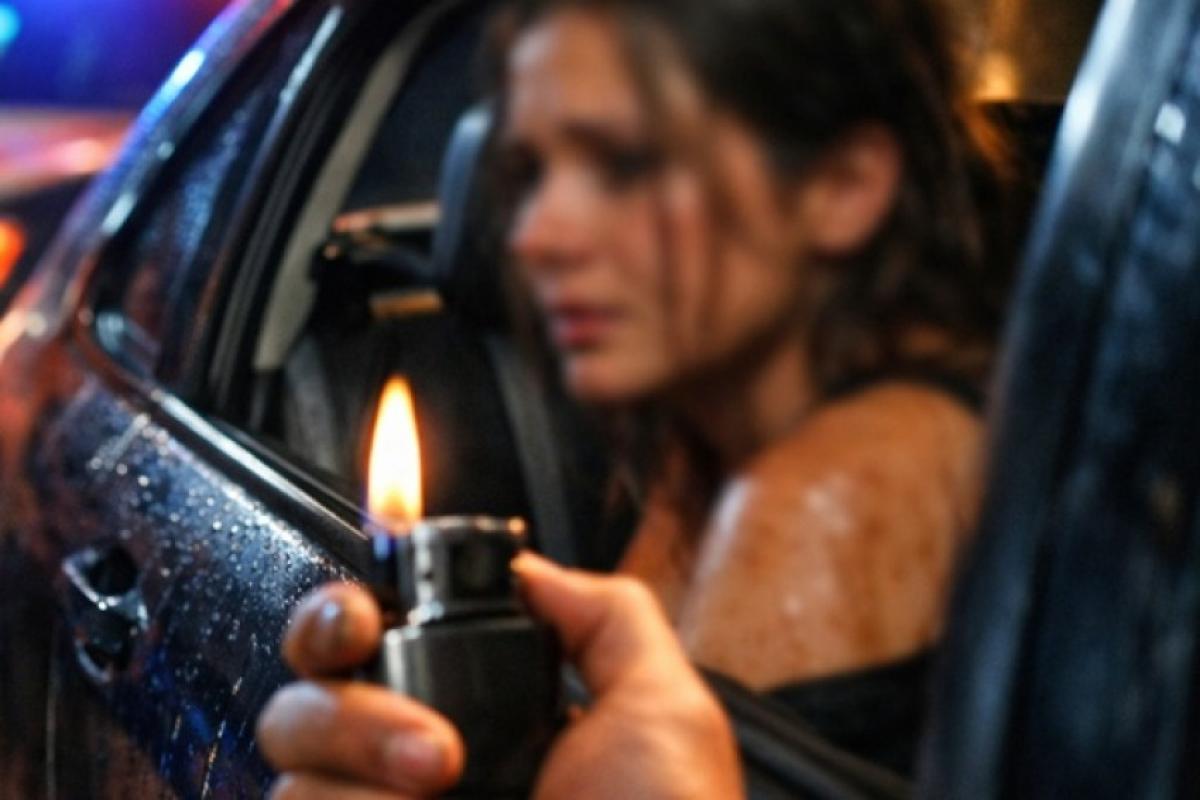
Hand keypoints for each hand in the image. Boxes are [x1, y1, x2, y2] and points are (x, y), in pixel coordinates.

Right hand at [256, 553, 743, 798]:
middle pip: (310, 688)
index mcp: (481, 718)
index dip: (348, 614)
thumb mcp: (661, 709)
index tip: (366, 615)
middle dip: (348, 692)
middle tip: (427, 734)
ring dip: (361, 750)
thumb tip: (528, 566)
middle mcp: (412, 768)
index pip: (376, 643)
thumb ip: (604, 615)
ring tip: (444, 782)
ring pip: (292, 754)